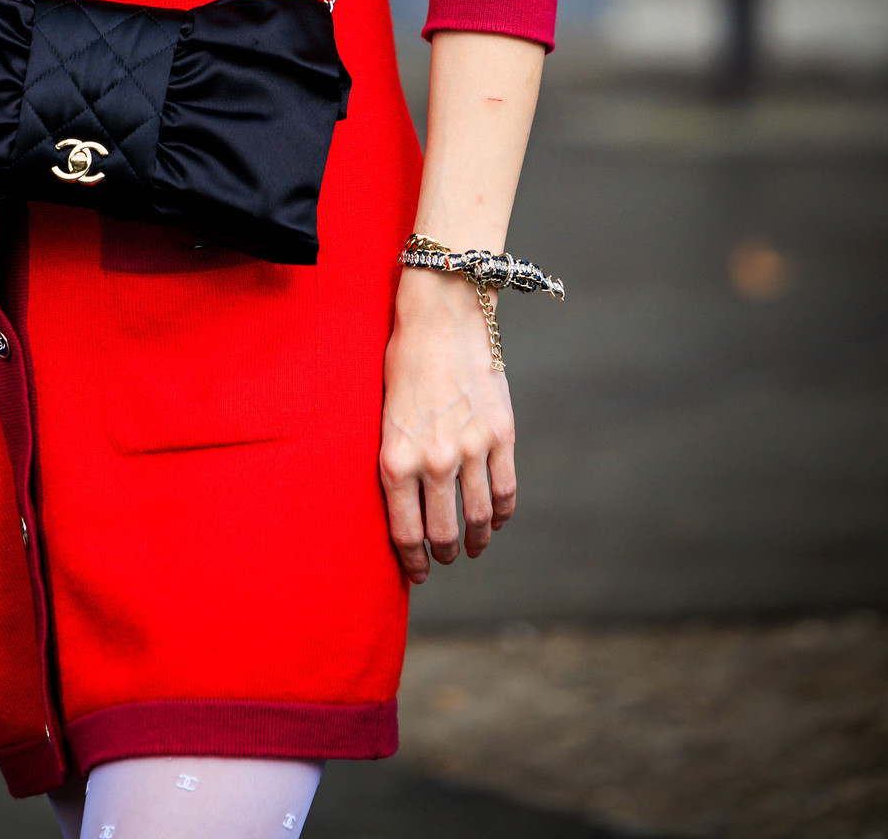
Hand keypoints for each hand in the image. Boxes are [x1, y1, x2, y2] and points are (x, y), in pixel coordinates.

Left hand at [380, 265, 516, 584]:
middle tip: (442, 559)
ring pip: (478, 518)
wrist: (440, 315)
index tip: (414, 573)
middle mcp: (433, 460)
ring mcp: (472, 449)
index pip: (404, 531)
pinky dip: (501, 514)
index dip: (410, 561)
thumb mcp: (382, 412)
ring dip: (475, 540)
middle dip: (441, 554)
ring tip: (471, 547)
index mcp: (395, 456)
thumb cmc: (401, 359)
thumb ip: (394, 456)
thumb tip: (399, 500)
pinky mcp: (501, 435)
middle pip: (442, 533)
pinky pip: (505, 490)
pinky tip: (495, 520)